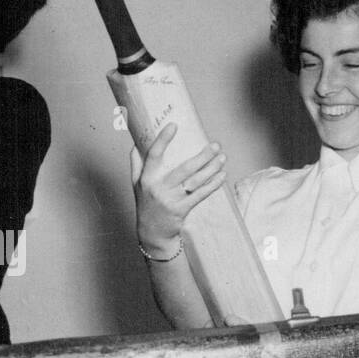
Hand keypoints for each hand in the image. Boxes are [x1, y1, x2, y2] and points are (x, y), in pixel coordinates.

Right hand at [130, 122, 226, 257]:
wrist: (152, 232)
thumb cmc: (146, 204)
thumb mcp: (136, 184)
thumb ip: (136, 163)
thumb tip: (137, 142)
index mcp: (146, 178)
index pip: (153, 155)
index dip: (163, 140)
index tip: (173, 125)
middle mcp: (158, 188)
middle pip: (183, 169)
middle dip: (202, 156)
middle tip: (215, 144)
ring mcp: (171, 200)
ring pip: (194, 181)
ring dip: (211, 169)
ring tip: (222, 157)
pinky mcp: (181, 210)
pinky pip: (200, 195)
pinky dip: (212, 185)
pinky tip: (221, 175)